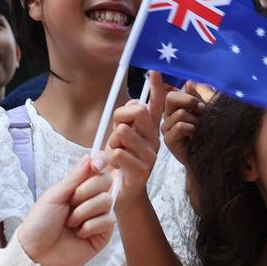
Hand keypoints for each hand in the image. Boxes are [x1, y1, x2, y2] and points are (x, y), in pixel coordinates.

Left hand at [16, 156, 113, 265]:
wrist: (38, 254)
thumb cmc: (40, 224)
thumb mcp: (54, 195)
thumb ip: (75, 177)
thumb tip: (90, 157)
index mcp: (78, 189)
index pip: (98, 171)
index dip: (100, 165)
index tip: (96, 165)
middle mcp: (90, 200)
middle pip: (106, 182)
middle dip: (87, 191)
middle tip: (72, 202)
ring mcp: (98, 216)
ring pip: (106, 201)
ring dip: (85, 212)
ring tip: (71, 223)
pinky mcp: (104, 233)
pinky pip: (108, 221)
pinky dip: (91, 226)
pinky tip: (79, 233)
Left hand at [105, 73, 166, 208]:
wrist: (123, 195)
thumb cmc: (120, 165)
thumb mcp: (121, 139)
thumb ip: (126, 122)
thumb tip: (131, 104)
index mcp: (150, 130)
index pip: (156, 105)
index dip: (157, 87)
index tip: (154, 70)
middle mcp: (155, 139)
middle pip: (136, 111)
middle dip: (119, 118)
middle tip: (116, 133)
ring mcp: (151, 155)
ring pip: (123, 132)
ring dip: (112, 143)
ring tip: (115, 154)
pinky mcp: (143, 169)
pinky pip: (117, 152)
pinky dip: (109, 158)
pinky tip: (115, 166)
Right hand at [162, 85, 205, 165]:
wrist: (212, 156)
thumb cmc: (211, 133)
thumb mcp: (209, 110)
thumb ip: (201, 95)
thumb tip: (189, 82)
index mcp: (178, 107)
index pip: (169, 90)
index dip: (161, 81)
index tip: (159, 73)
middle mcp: (170, 116)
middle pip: (171, 97)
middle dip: (190, 100)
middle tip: (202, 109)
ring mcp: (168, 128)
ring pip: (179, 113)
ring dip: (196, 119)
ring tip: (200, 128)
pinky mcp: (169, 139)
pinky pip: (179, 126)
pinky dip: (191, 128)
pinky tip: (195, 135)